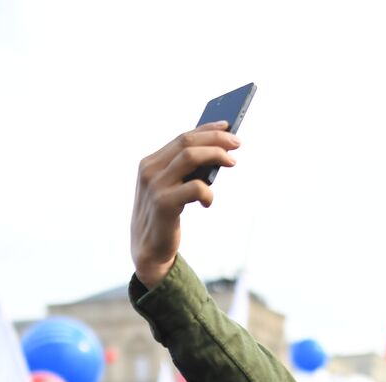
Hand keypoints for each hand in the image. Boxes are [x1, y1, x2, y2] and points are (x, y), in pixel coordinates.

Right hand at [130, 123, 240, 288]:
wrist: (148, 250)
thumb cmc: (164, 217)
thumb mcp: (170, 188)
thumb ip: (183, 171)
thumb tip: (216, 152)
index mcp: (150, 163)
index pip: (182, 137)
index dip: (206, 129)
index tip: (227, 127)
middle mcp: (149, 170)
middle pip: (187, 142)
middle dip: (215, 139)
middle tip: (237, 144)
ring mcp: (154, 186)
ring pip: (190, 157)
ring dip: (215, 155)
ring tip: (231, 162)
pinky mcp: (163, 204)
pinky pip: (194, 187)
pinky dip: (207, 192)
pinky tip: (208, 202)